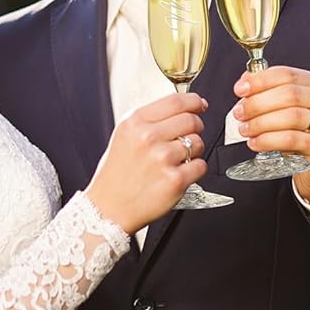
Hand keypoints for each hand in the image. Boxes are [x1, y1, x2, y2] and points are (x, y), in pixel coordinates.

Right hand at [87, 92, 206, 233]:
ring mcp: (162, 159)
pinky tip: (178, 173)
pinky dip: (194, 170)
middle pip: (191, 119)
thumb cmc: (116, 174)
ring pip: (198, 143)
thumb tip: (184, 108)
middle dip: (196, 127)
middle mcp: (148, 137)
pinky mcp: (174, 180)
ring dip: (194, 151)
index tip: (200, 105)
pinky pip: (201, 166)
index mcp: (135, 123)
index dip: (194, 101)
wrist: (108, 209)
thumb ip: (150, 119)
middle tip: (189, 136)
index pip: (176, 101)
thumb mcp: (124, 136)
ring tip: (176, 160)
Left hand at [233, 66, 309, 207]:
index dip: (260, 80)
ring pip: (291, 116)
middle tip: (239, 113)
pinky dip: (268, 140)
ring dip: (261, 122)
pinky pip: (292, 139)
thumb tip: (246, 81)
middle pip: (289, 94)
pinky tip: (255, 143)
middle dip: (257, 103)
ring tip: (245, 130)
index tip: (239, 90)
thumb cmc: (303, 138)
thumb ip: (268, 93)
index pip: (287, 74)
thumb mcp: (286, 112)